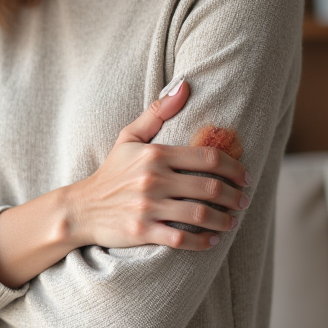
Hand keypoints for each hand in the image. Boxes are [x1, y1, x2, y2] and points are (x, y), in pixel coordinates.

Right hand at [66, 79, 250, 251]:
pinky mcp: (143, 231)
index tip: (245, 176)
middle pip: (210, 187)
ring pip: (200, 215)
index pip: (207, 157)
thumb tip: (185, 85)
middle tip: (244, 200)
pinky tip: (212, 241)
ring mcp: (148, 207)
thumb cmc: (112, 172)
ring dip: (224, 220)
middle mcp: (153, 179)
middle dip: (235, 196)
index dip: (234, 167)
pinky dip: (202, 242)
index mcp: (155, 154)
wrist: (82, 208)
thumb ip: (158, 112)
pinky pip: (181, 239)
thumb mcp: (129, 137)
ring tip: (232, 221)